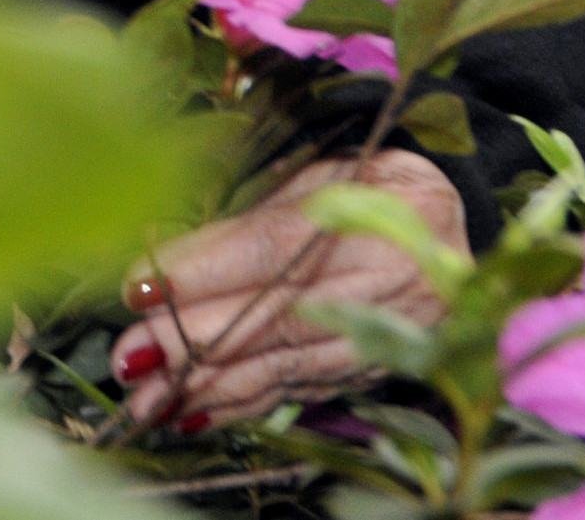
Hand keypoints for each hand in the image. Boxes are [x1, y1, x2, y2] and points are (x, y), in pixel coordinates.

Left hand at [110, 149, 466, 432]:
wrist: (453, 223)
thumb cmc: (368, 182)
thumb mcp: (319, 172)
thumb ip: (252, 215)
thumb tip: (167, 261)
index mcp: (387, 207)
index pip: (276, 247)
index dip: (204, 270)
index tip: (140, 287)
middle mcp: (398, 278)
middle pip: (279, 316)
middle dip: (195, 340)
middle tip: (131, 354)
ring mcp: (397, 331)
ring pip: (291, 362)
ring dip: (213, 385)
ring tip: (149, 398)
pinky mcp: (384, 367)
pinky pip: (307, 388)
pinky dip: (248, 402)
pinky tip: (196, 412)